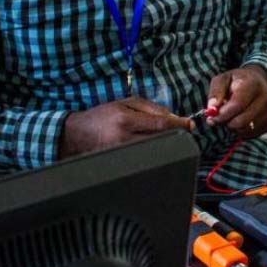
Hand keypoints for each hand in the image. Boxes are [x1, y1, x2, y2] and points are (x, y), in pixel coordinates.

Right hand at [59, 96, 192, 157]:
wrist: (76, 134)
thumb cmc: (102, 115)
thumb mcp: (126, 103)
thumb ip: (151, 108)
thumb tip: (173, 117)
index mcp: (126, 120)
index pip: (160, 125)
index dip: (179, 125)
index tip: (190, 125)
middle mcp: (124, 139)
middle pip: (160, 140)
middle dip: (175, 135)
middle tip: (183, 131)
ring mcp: (122, 154)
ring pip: (154, 151)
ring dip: (165, 143)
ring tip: (166, 137)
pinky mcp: (120, 164)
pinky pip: (144, 158)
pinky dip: (153, 151)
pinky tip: (152, 146)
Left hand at [206, 66, 266, 138]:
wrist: (259, 82)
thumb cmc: (238, 81)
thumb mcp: (223, 79)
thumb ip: (215, 93)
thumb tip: (212, 109)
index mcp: (253, 84)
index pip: (237, 105)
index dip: (222, 114)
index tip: (212, 117)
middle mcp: (266, 98)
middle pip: (241, 121)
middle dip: (226, 122)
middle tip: (220, 117)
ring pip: (245, 130)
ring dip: (233, 127)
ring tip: (232, 115)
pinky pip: (251, 134)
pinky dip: (241, 130)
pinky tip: (241, 118)